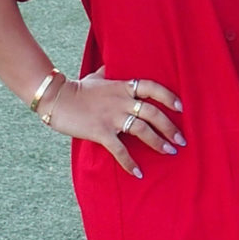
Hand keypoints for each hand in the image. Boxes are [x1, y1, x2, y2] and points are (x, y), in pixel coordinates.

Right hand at [40, 67, 184, 177]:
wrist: (57, 99)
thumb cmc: (78, 88)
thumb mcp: (97, 76)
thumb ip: (109, 73)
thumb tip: (111, 66)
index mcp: (124, 86)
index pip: (152, 88)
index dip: (168, 97)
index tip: (181, 107)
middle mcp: (122, 101)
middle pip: (153, 112)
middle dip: (170, 127)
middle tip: (181, 140)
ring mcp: (112, 117)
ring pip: (142, 130)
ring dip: (158, 142)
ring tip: (170, 152)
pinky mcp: (101, 132)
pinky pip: (119, 149)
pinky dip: (130, 162)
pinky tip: (138, 173)